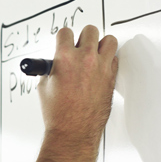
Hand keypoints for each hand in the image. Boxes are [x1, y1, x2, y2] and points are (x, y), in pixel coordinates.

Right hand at [37, 25, 117, 146]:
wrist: (73, 131)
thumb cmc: (58, 114)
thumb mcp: (44, 86)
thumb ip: (52, 68)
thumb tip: (56, 63)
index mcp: (65, 58)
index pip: (66, 32)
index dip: (64, 38)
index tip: (64, 43)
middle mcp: (85, 59)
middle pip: (90, 30)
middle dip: (84, 37)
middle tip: (80, 47)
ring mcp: (101, 67)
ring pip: (109, 40)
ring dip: (101, 44)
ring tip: (95, 53)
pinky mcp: (111, 77)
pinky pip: (115, 58)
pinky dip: (108, 60)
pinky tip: (100, 68)